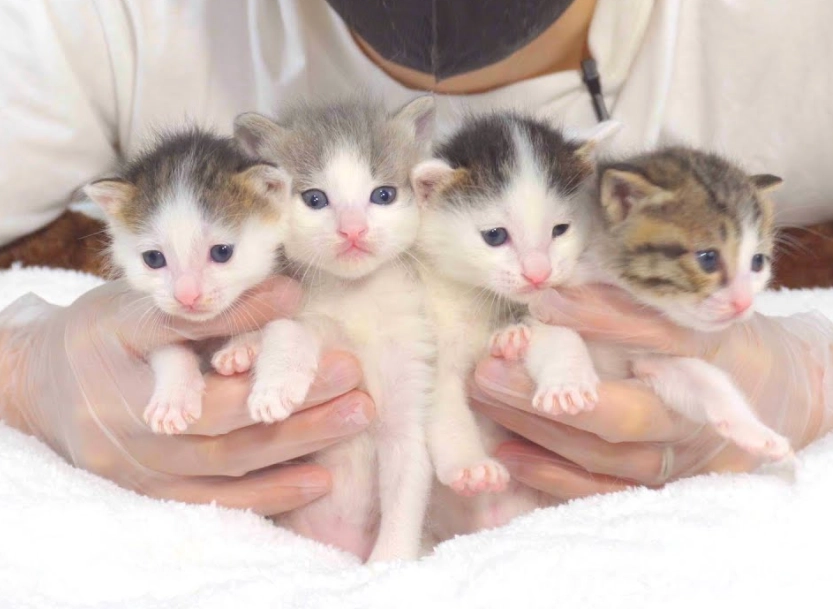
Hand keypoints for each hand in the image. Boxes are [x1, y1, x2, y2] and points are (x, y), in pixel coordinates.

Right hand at [0, 277, 374, 516]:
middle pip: (214, 407)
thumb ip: (208, 305)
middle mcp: (118, 408)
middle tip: (349, 370)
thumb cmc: (106, 335)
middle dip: (289, 390)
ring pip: (224, 456)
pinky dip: (268, 491)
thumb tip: (289, 295)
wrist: (43, 387)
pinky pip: (214, 499)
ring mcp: (132, 460)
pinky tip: (319, 477)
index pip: (180, 331)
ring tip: (355, 414)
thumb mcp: (141, 301)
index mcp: (113, 343)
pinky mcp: (147, 492)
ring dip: (295, 439)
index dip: (240, 318)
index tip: (296, 301)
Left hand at [471, 284, 832, 499]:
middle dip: (548, 394)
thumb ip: (615, 302)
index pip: (651, 337)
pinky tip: (506, 453)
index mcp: (701, 356)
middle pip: (619, 414)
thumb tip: (548, 295)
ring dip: (535, 429)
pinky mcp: (654, 487)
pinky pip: (599, 489)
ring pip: (600, 455)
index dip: (598, 323)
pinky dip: (550, 475)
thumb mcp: (672, 308)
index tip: (543, 304)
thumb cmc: (700, 339)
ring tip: (483, 395)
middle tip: (489, 367)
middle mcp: (690, 415)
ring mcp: (673, 459)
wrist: (763, 392)